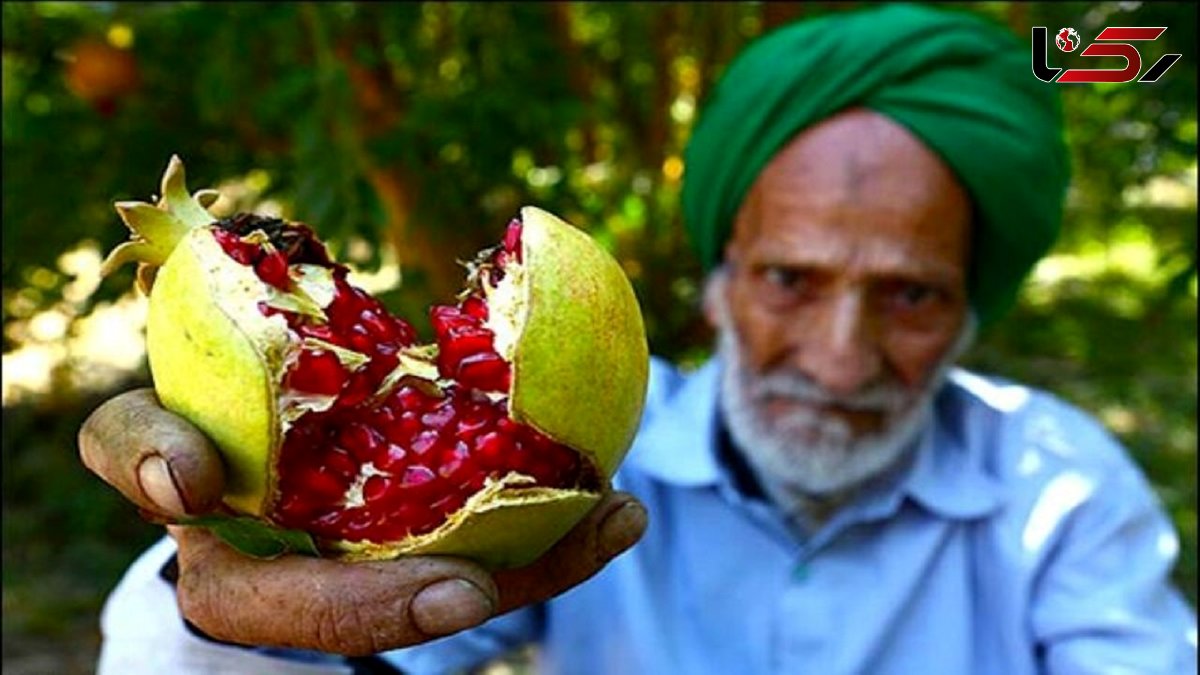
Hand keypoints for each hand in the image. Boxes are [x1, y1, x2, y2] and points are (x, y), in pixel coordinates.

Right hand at [79, 388, 647, 655]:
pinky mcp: (429, 542)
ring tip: (616, 518)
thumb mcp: (134, 437)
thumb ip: (130, 448)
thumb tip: (182, 483)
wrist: (230, 431)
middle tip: (516, 574)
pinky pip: (492, 549)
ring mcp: (381, 568)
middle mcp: (321, 593)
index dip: (371, 611)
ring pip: (463, 583)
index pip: (288, 613)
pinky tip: (616, 507)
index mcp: (240, 583)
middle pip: (394, 614)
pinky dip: (555, 534)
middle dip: (451, 602)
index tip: (457, 589)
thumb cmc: (181, 433)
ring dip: (545, 558)